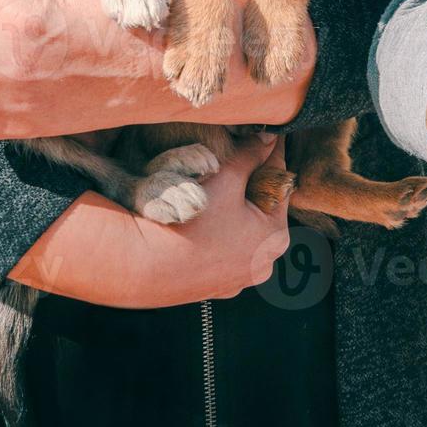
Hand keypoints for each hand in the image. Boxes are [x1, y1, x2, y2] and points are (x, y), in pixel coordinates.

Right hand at [9, 136, 291, 307]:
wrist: (145, 265)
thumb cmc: (193, 221)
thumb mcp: (226, 179)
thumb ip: (250, 156)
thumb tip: (269, 137)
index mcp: (275, 237)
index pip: (281, 186)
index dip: (271, 160)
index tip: (268, 141)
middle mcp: (264, 264)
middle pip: (263, 213)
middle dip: (253, 187)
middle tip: (241, 160)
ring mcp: (238, 280)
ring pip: (242, 236)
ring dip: (234, 213)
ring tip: (217, 189)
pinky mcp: (214, 288)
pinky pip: (222, 254)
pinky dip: (218, 237)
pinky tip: (202, 221)